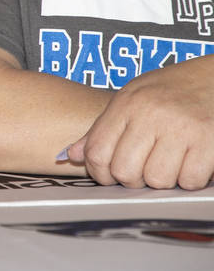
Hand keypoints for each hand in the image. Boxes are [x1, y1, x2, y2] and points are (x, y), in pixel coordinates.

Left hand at [65, 57, 213, 189]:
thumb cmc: (169, 90)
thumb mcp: (131, 98)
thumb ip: (101, 128)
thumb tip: (70, 155)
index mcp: (127, 104)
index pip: (97, 152)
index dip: (99, 173)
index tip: (109, 175)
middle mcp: (151, 115)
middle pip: (124, 171)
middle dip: (131, 180)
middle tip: (141, 172)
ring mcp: (181, 128)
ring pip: (157, 179)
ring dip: (162, 180)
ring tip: (167, 164)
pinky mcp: (209, 142)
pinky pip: (190, 180)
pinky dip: (189, 179)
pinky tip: (189, 163)